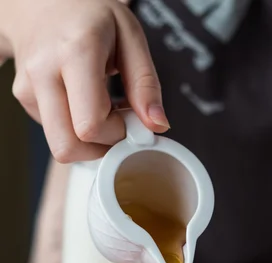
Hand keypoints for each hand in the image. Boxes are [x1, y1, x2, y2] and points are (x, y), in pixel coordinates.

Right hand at [2, 0, 168, 161]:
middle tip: (117, 126)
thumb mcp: (130, 37)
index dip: (117, 134)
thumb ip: (146, 85)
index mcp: (74, 53)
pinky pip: (54, 134)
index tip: (131, 120)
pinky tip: (84, 105)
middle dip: (100, 148)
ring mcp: (28, 86)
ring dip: (88, 144)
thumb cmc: (91, 16)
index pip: (91, 125)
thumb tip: (157, 125)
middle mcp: (43, 71)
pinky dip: (74, 130)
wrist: (45, 0)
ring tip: (102, 115)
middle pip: (68, 146)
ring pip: (60, 147)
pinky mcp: (24, 98)